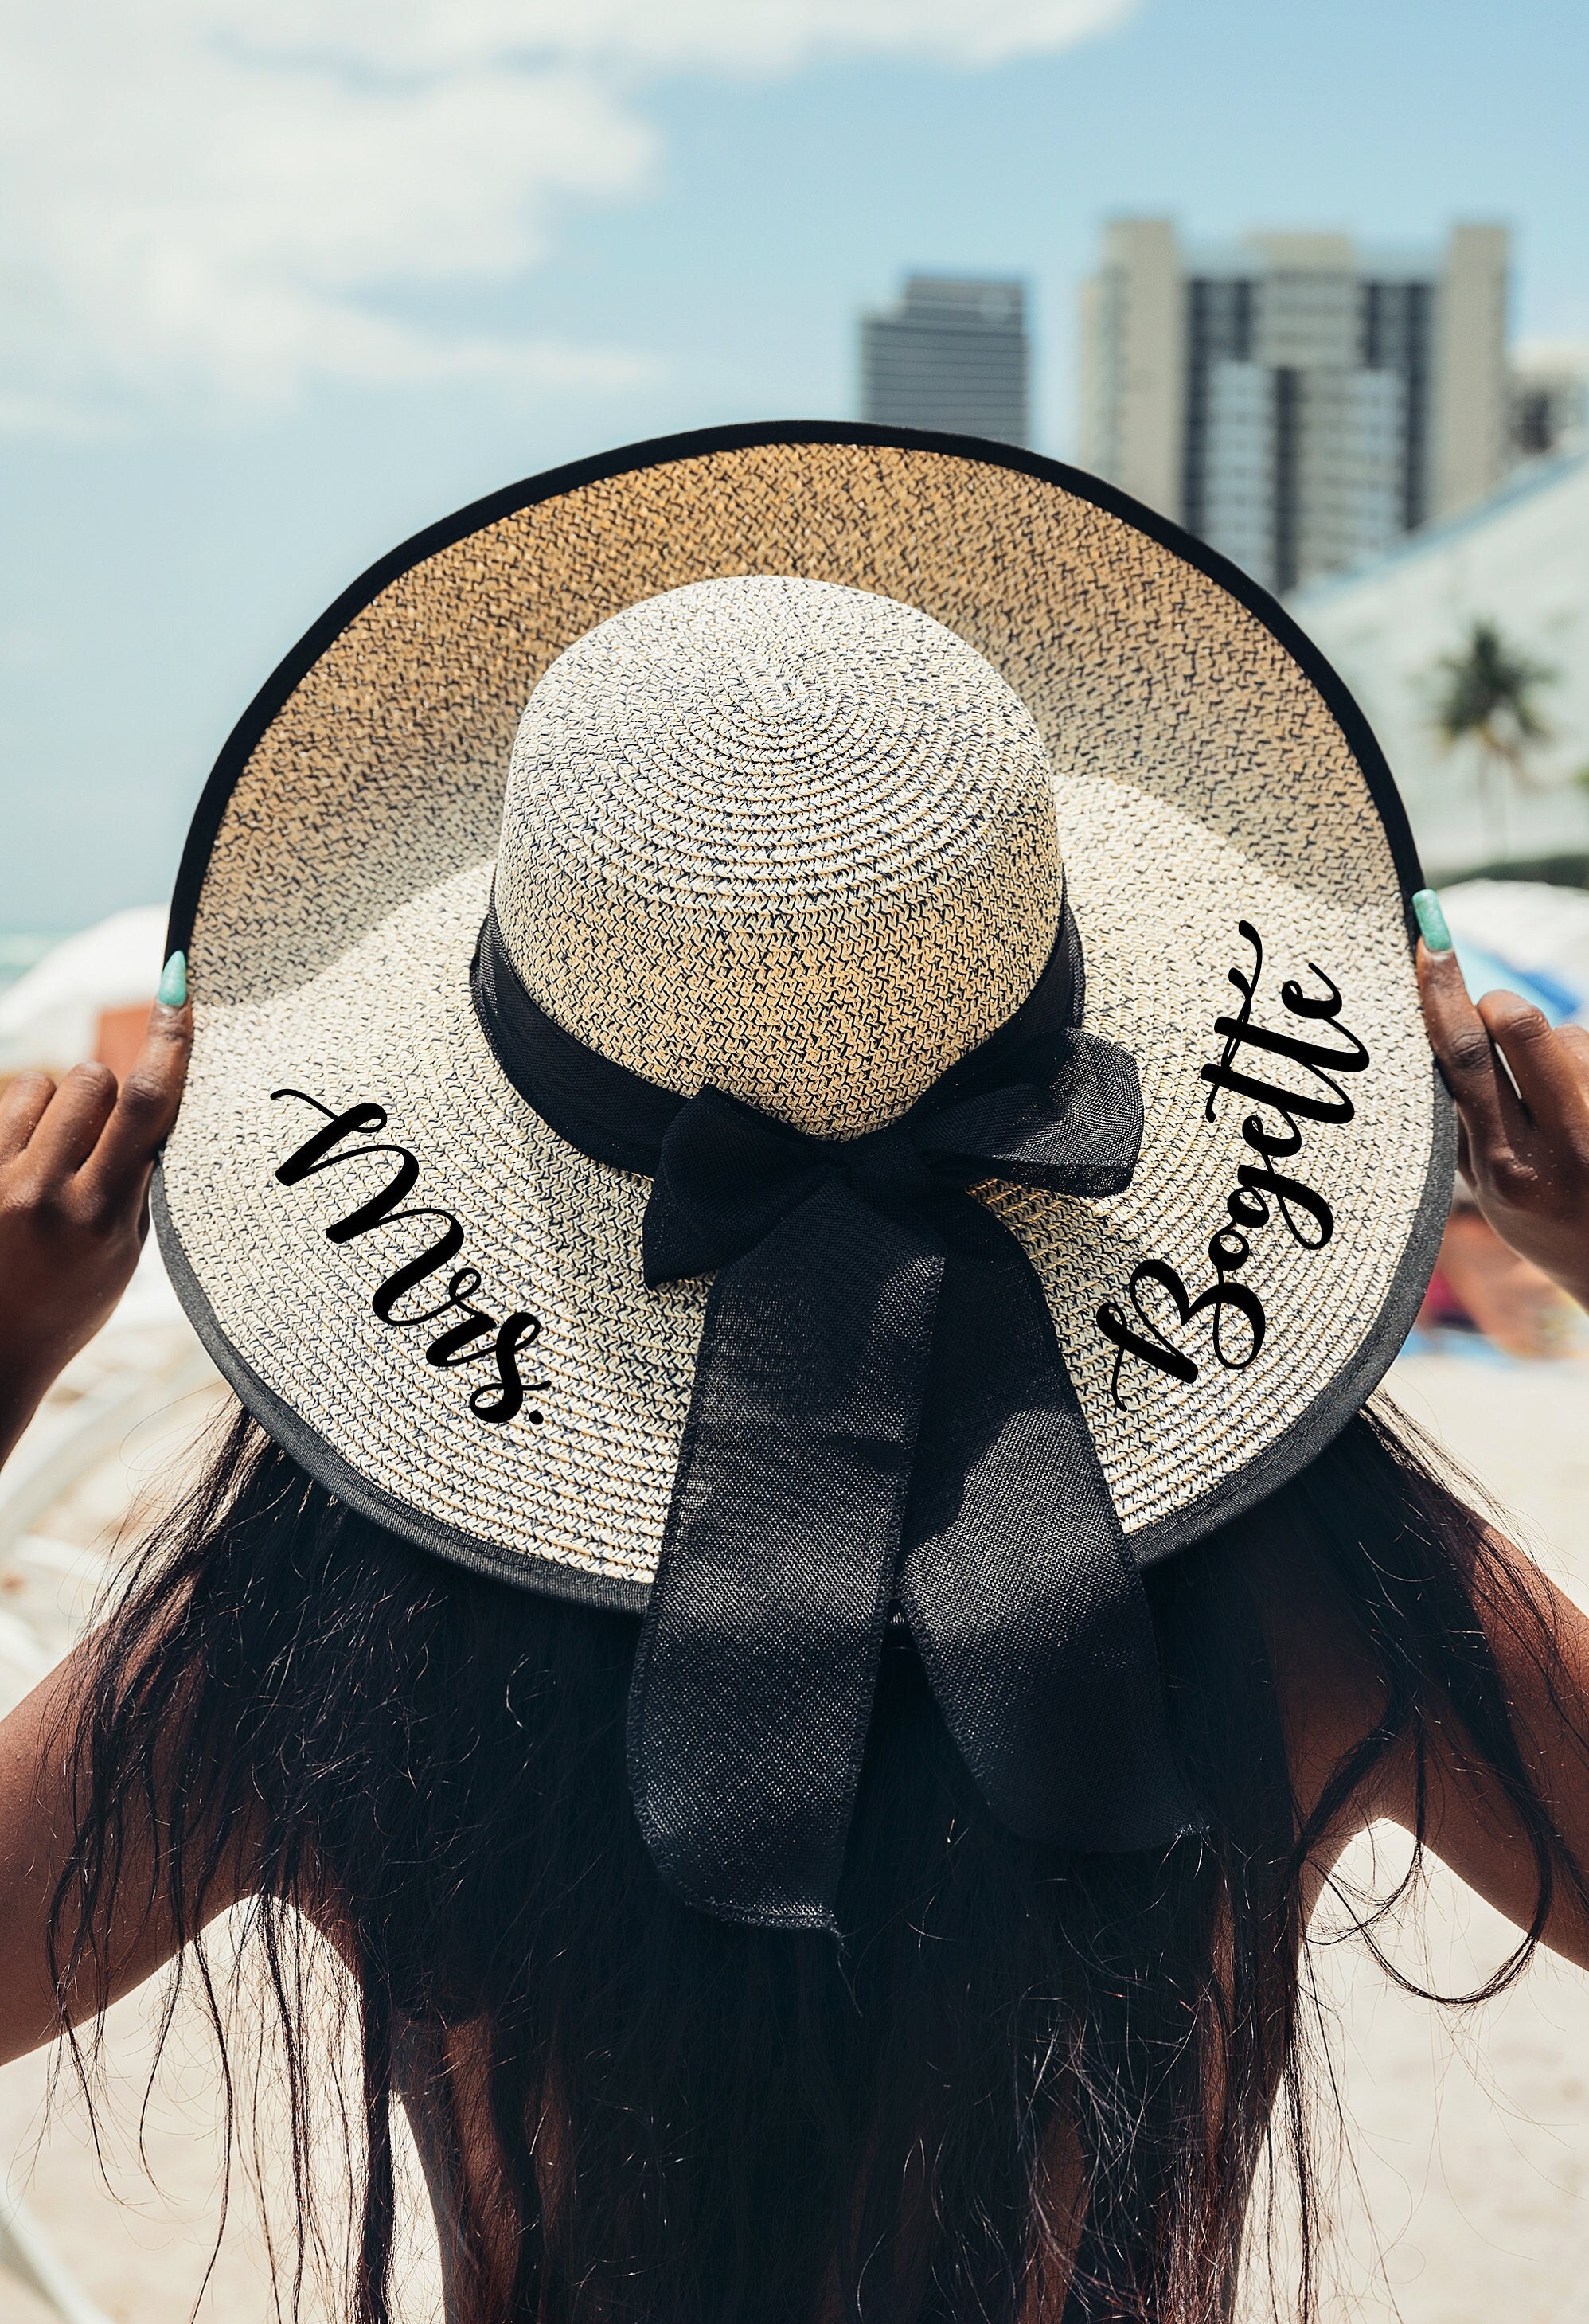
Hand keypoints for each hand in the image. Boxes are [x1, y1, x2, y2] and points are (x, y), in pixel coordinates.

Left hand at [0, 985, 191, 1466]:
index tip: (180, 988)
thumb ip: (138, 1184)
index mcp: (103, 1217)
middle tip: (98, 1141)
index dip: (169, 1041)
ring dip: (55, 1107)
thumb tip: (159, 1108)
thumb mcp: (124, 1257)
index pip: (146, 1107)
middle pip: (94, 1080)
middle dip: (106, 1094)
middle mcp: (47, 1194)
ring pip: (41, 1085)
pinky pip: (0, 1106)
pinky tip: (16, 1169)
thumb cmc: (67, 1306)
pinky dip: (17, 1124)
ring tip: (48, 1160)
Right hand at [1418, 936, 1588, 1312]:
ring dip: (1550, 1048)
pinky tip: (1586, 1106)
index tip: (1429, 938)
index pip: (1468, 1059)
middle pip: (1524, 1024)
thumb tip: (1431, 1028)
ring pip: (1567, 1034)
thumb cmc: (1544, 1224)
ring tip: (1559, 1102)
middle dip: (1497, 1004)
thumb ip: (1461, 1120)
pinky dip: (1582, 1062)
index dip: (1442, 992)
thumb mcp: (1486, 1192)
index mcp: (1509, 1169)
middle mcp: (1566, 1145)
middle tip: (1488, 1015)